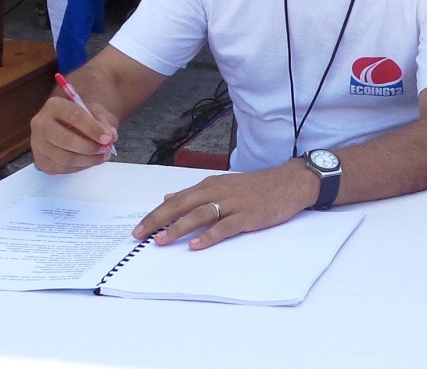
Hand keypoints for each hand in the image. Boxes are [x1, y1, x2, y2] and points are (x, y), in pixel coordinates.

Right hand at [29, 96, 117, 174]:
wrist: (72, 126)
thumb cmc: (85, 117)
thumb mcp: (96, 113)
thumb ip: (105, 122)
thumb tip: (111, 137)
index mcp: (54, 105)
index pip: (73, 116)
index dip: (92, 128)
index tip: (107, 138)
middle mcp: (40, 124)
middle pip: (64, 140)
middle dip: (89, 147)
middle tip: (106, 149)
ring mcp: (37, 144)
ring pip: (63, 157)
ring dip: (87, 160)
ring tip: (103, 155)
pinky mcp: (40, 161)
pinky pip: (61, 168)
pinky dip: (80, 167)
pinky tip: (90, 160)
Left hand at [132, 160, 320, 249]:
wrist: (288, 182)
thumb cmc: (256, 186)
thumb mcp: (224, 184)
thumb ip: (196, 192)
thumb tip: (168, 197)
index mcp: (211, 184)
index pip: (177, 199)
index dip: (156, 213)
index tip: (138, 228)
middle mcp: (218, 191)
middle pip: (183, 205)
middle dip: (159, 220)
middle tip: (139, 235)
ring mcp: (233, 204)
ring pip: (200, 214)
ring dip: (179, 227)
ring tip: (161, 240)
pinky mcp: (247, 216)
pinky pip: (224, 227)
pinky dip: (209, 236)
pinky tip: (195, 245)